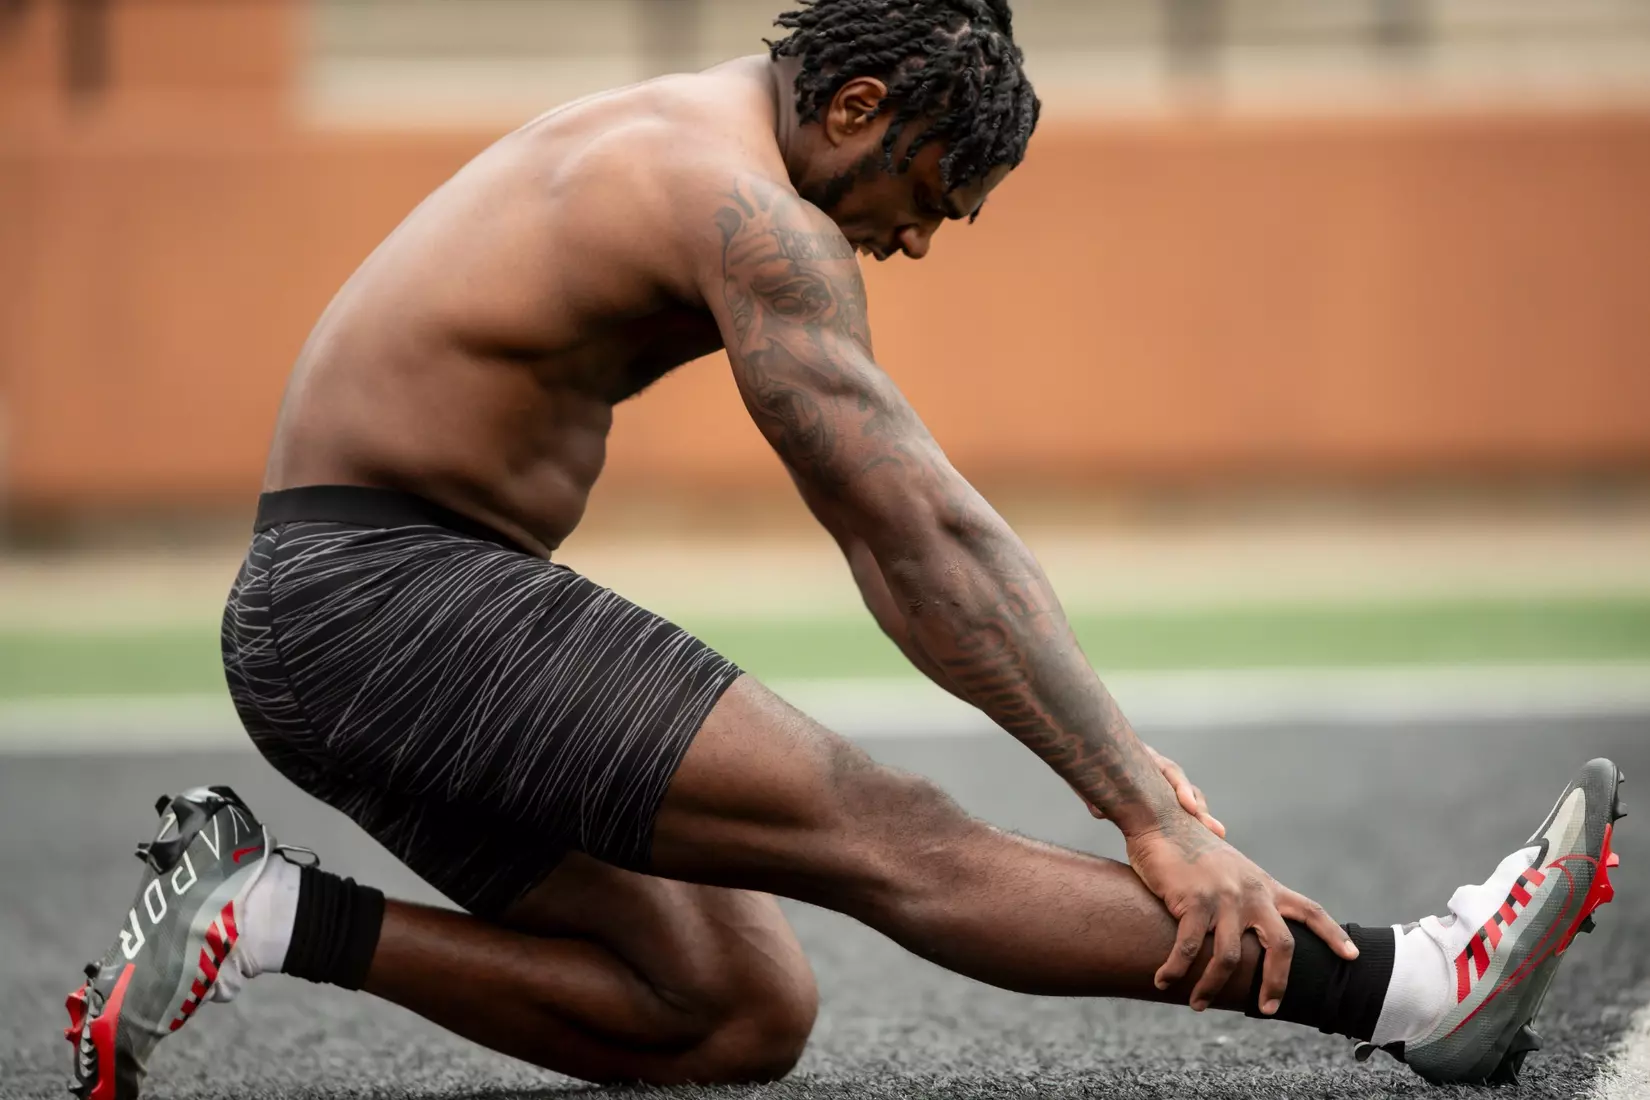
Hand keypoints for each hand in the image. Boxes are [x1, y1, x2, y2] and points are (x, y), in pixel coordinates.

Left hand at [1084, 746, 1224, 837]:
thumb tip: (1099, 812)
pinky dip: (1193, 827)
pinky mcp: (1165, 806)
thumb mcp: (1095, 777)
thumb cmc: (1096, 766)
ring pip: (1189, 802)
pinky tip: (1209, 841)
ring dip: (1203, 818)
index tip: (1188, 807)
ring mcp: (1165, 789)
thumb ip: (1098, 794)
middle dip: (1199, 808)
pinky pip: (1183, 815)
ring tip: (1218, 834)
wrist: (1096, 761)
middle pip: (1186, 788)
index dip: (1181, 789)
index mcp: (1148, 760)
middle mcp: (1161, 774)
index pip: (1170, 772)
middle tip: (1213, 828)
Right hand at [1125, 818, 1357, 1012]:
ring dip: (1210, 987)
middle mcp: (1251, 893)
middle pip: (1281, 945)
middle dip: (1276, 983)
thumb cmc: (1190, 846)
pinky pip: (1189, 949)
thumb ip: (1242, 890)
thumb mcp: (1229, 867)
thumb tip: (1244, 913)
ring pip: (1228, 958)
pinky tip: (1163, 981)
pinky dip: (1175, 970)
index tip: (1353, 957)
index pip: (1309, 911)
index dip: (1333, 935)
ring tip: (1197, 1004)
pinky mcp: (1193, 900)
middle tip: (1267, 1008)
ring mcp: (1223, 897)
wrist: (1162, 819)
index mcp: (1264, 886)